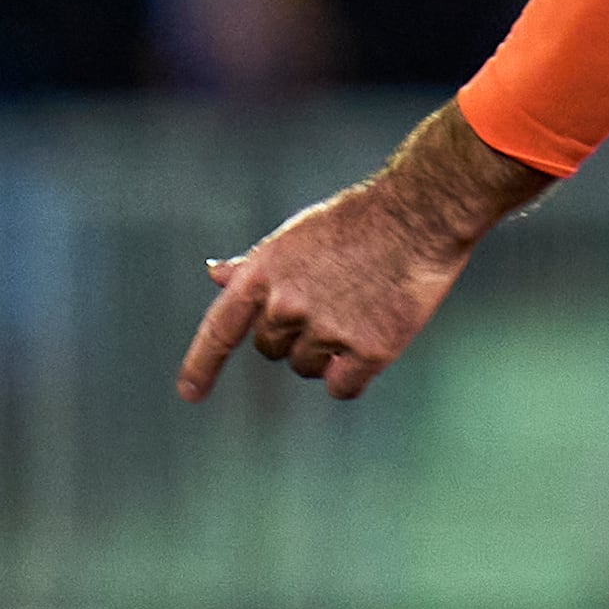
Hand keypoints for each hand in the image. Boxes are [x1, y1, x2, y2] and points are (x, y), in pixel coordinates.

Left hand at [177, 100, 555, 405]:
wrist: (419, 214)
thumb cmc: (357, 220)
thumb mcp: (294, 235)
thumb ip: (255, 265)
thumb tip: (215, 275)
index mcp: (263, 274)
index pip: (220, 328)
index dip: (201, 364)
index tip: (190, 394)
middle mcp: (287, 305)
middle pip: (272, 349)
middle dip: (293, 335)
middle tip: (331, 301)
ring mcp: (326, 330)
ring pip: (308, 368)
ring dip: (327, 353)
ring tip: (359, 309)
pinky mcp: (368, 351)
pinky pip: (342, 388)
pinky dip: (353, 375)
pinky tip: (373, 343)